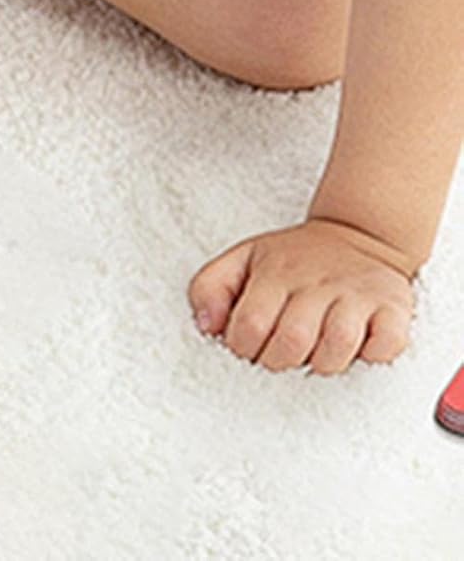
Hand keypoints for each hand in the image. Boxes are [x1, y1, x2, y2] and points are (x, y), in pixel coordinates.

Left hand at [187, 217, 416, 374]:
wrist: (357, 235)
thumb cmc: (291, 260)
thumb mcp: (242, 259)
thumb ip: (210, 287)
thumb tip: (206, 327)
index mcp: (274, 272)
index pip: (249, 324)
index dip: (243, 349)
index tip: (248, 351)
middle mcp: (315, 282)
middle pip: (291, 340)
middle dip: (279, 362)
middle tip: (280, 360)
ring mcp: (356, 295)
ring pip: (337, 345)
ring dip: (323, 363)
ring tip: (315, 358)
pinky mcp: (392, 308)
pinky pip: (387, 344)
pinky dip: (374, 357)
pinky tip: (360, 352)